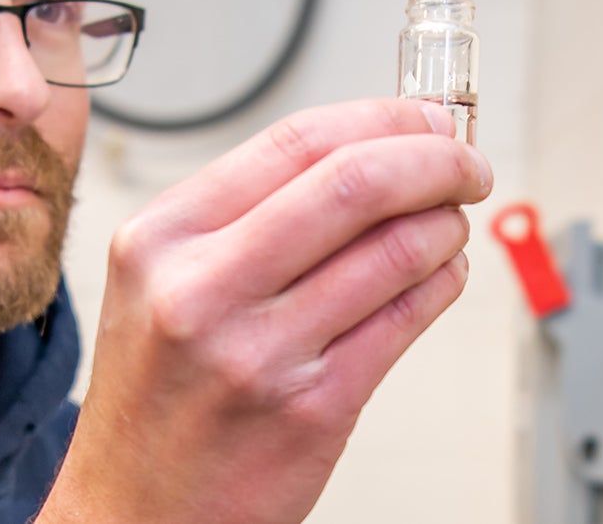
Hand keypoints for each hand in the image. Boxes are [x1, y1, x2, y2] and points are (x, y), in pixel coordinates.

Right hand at [38, 98, 492, 523]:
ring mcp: (260, 351)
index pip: (296, 141)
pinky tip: (441, 276)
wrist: (136, 515)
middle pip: (355, 183)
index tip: (426, 118)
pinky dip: (443, 283)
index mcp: (161, 239)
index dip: (383, 118)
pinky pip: (407, 319)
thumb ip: (247, 217)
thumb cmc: (158, 399)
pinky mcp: (314, 408)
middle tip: (466, 162)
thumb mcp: (160, 285)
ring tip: (449, 224)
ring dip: (446, 225)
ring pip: (396, 250)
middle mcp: (202, 288)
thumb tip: (365, 150)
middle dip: (436, 160)